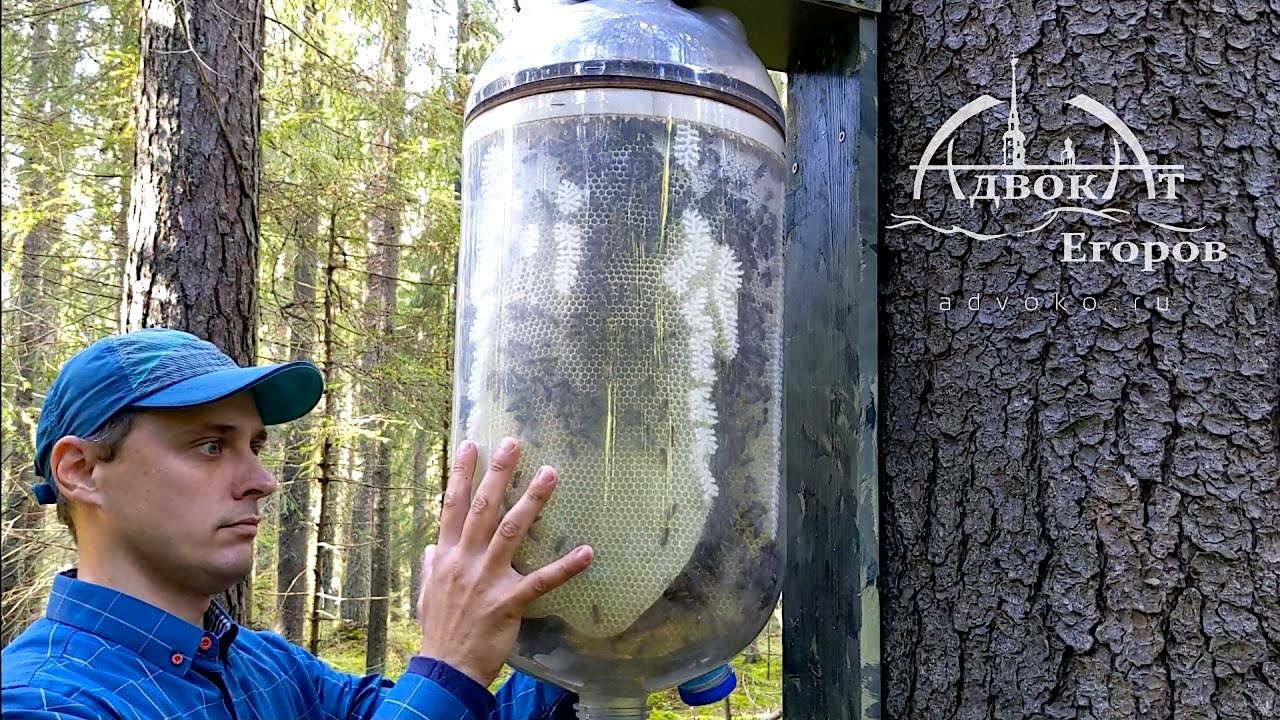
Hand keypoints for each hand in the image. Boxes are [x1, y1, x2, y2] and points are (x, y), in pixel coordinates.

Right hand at [416, 437, 593, 685]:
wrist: (447, 667)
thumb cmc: (440, 628)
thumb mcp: (427, 592)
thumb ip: (433, 565)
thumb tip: (433, 546)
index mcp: (448, 555)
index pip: (452, 506)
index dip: (460, 474)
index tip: (470, 445)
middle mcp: (466, 560)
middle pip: (482, 508)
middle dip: (498, 473)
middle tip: (513, 443)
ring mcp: (488, 579)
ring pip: (512, 531)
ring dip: (533, 501)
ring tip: (550, 474)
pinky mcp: (509, 600)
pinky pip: (542, 580)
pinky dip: (566, 566)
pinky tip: (586, 552)